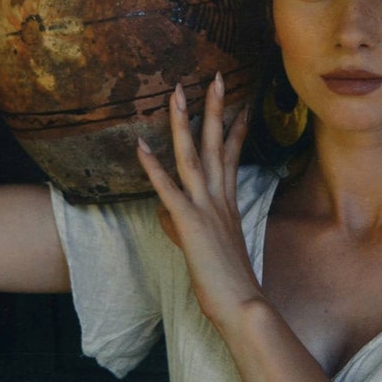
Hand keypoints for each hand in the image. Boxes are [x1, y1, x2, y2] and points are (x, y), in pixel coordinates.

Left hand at [136, 74, 259, 330]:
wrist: (241, 304)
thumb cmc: (229, 280)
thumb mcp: (209, 246)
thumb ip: (186, 224)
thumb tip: (165, 214)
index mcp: (228, 201)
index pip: (232, 155)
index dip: (235, 128)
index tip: (241, 104)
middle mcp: (219, 197)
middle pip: (216, 144)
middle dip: (216, 108)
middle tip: (217, 77)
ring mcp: (205, 207)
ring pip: (192, 156)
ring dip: (184, 122)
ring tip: (178, 92)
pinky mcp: (189, 222)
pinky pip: (168, 189)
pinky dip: (153, 166)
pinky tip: (140, 145)